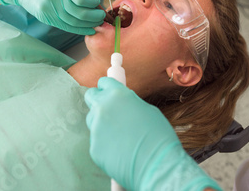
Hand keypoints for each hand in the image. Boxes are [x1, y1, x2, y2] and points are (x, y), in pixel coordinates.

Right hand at [0, 0, 104, 33]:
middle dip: (93, 16)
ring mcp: (50, 11)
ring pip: (73, 23)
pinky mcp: (47, 19)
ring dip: (88, 24)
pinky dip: (78, 29)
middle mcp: (54, 0)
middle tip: (101, 15)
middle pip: (79, 14)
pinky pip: (66, 27)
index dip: (92, 3)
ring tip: (96, 22)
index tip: (97, 1)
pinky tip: (87, 28)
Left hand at [85, 77, 221, 190]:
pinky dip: (104, 143)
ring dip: (101, 122)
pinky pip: (96, 140)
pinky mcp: (94, 147)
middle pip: (91, 96)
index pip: (104, 82)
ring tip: (119, 134)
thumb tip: (122, 104)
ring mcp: (96, 128)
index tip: (109, 91)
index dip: (108, 87)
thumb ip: (129, 103)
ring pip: (92, 119)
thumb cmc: (158, 137)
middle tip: (109, 108)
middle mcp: (103, 108)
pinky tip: (119, 149)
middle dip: (98, 100)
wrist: (158, 166)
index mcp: (118, 94)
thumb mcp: (147, 109)